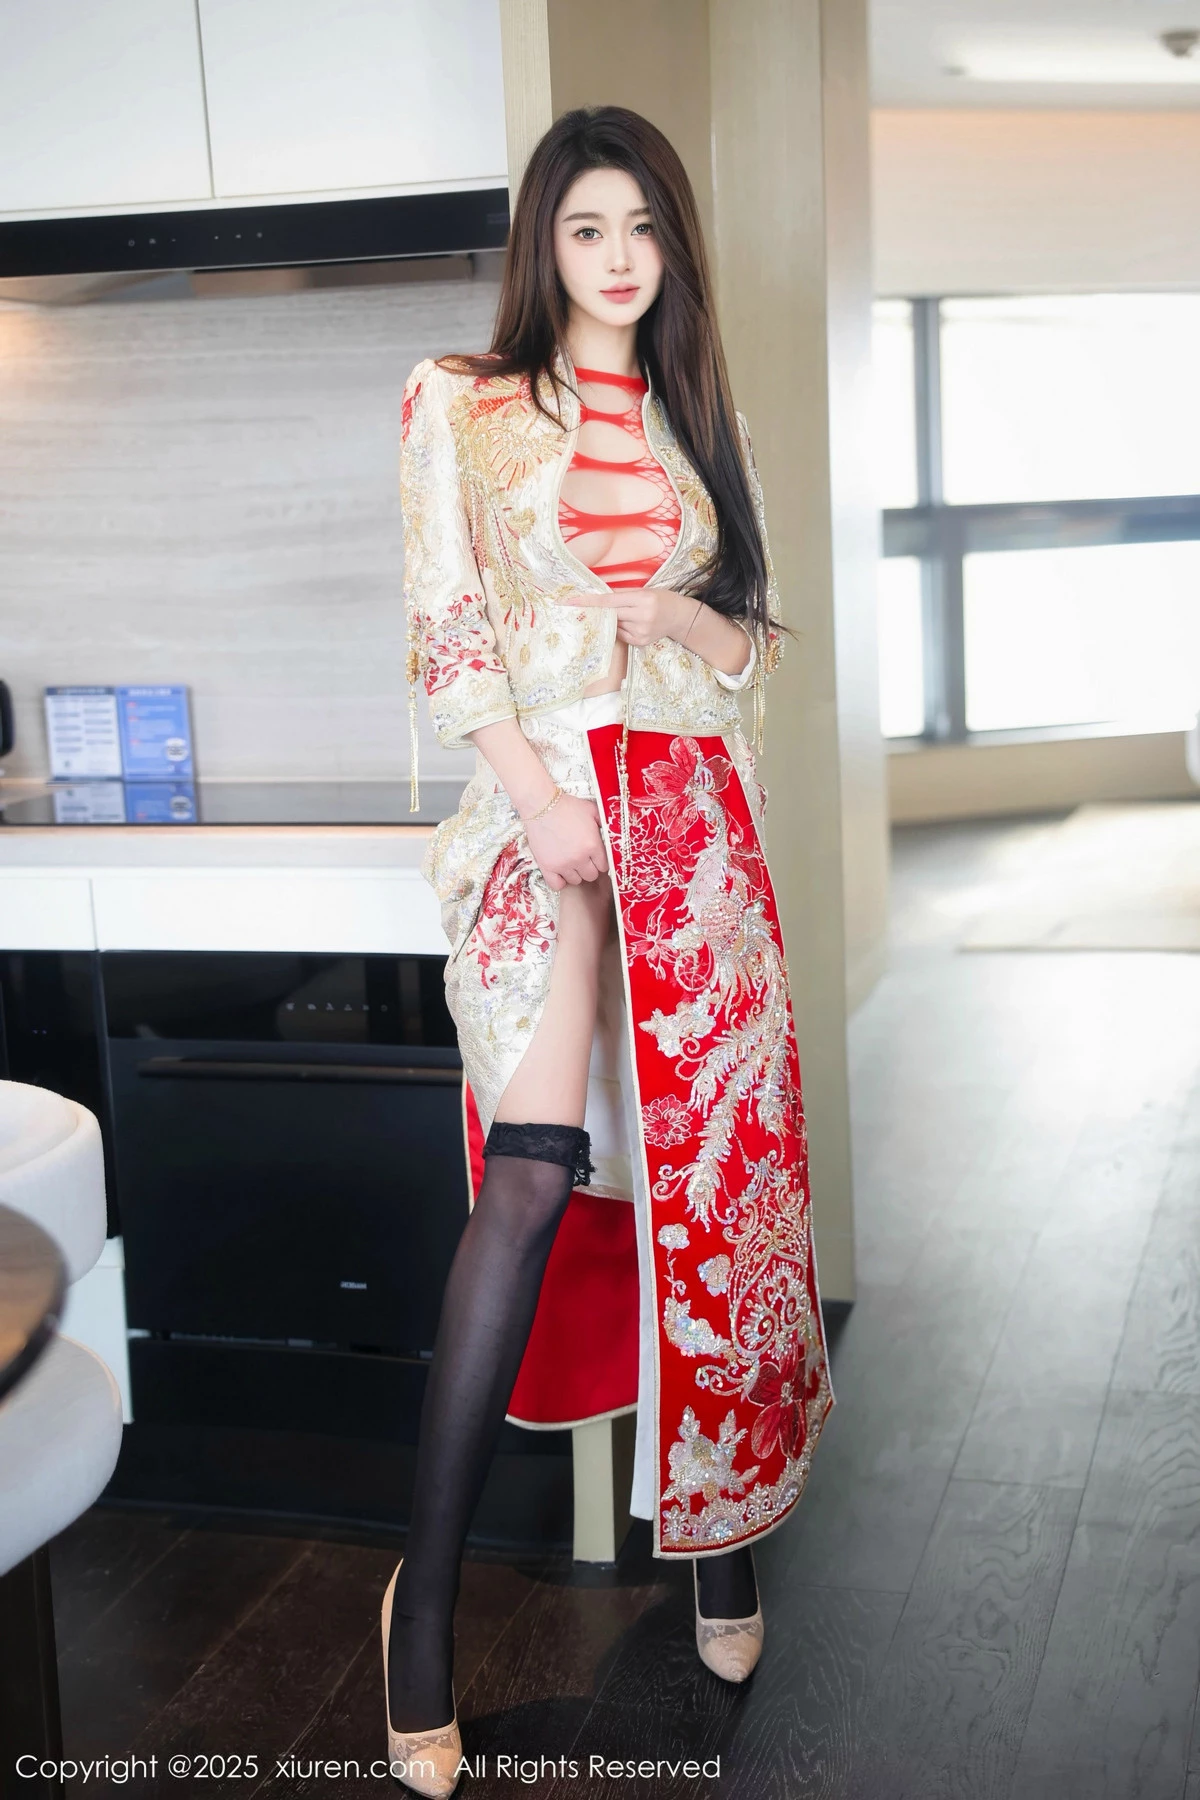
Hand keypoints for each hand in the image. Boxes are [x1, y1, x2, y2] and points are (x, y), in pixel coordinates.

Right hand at [523, 791, 607, 889]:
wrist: (541, 805)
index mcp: (593, 845)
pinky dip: (560, 881)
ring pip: (576, 881)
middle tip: (584, 858)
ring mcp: (562, 864)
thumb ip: (606, 824)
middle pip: (592, 875)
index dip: (601, 861)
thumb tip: (614, 833)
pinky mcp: (547, 867)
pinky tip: (561, 871)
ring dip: (575, 873)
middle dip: (590, 867)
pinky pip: (557, 885)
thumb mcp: (592, 811)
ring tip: (571, 861)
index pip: (604, 866)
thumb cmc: (567, 806)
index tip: (596, 856)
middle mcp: (579, 858)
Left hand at [557, 586, 691, 648]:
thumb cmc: (660, 599)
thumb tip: (598, 595)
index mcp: (643, 599)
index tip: (570, 602)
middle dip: (597, 611)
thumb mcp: (644, 590)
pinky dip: (620, 628)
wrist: (679, 617)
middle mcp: (642, 617)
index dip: (589, 601)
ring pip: (614, 625)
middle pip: (610, 615)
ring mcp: (642, 632)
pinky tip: (631, 623)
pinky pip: (621, 635)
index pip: (609, 601)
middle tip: (583, 607)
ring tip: (627, 614)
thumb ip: (621, 594)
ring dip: (612, 620)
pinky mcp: (641, 642)